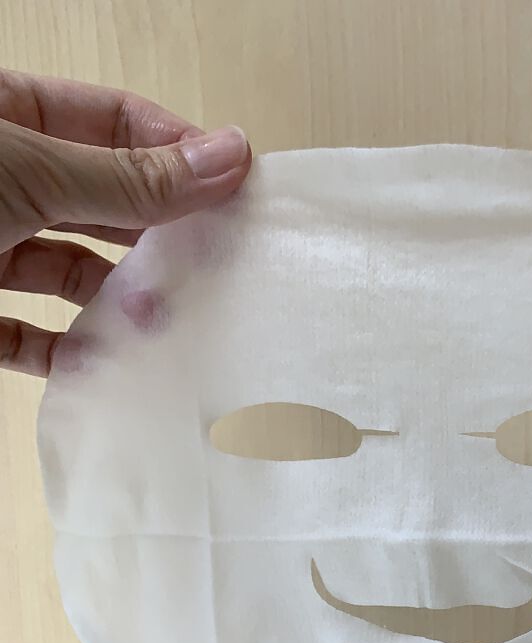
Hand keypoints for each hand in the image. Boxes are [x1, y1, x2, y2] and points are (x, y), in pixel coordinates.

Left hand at [0, 70, 250, 376]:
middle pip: (101, 202)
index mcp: (7, 119)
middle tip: (218, 264)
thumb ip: (128, 176)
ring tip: (161, 322)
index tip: (238, 192)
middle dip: (158, 237)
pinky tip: (98, 362)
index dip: (177, 152)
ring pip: (67, 275)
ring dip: (117, 303)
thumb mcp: (29, 170)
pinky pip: (22, 337)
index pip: (113, 123)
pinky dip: (62, 355)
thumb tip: (228, 157)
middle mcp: (2, 181)